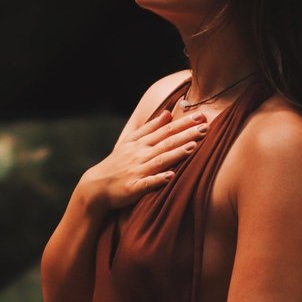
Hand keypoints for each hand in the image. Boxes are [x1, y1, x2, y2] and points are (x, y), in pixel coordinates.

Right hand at [80, 108, 209, 213]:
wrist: (96, 186)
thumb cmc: (116, 164)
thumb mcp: (130, 141)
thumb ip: (149, 128)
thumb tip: (167, 113)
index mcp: (141, 143)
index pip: (166, 130)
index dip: (184, 123)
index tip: (201, 115)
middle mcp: (140, 155)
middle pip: (167, 142)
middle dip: (187, 134)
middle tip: (206, 126)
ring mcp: (137, 171)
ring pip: (160, 160)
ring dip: (177, 154)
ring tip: (194, 147)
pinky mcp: (133, 188)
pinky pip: (148, 183)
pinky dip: (159, 179)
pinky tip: (171, 177)